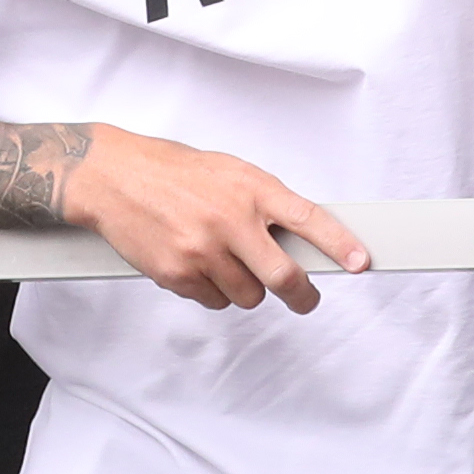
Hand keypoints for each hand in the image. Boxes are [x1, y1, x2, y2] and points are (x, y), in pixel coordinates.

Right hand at [61, 126, 370, 312]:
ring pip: (249, 296)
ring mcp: (203, 251)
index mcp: (250, 188)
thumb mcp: (230, 172)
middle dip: (302, 295)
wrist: (113, 178)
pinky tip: (198, 265)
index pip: (308, 219)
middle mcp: (231, 221)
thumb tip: (302, 236)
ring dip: (247, 288)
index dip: (339, 244)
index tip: (360, 261)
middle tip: (307, 298)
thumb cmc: (174, 171)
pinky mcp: (177, 275)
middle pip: (284, 277)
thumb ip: (265, 202)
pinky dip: (213, 292)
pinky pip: (214, 301)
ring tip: (228, 262)